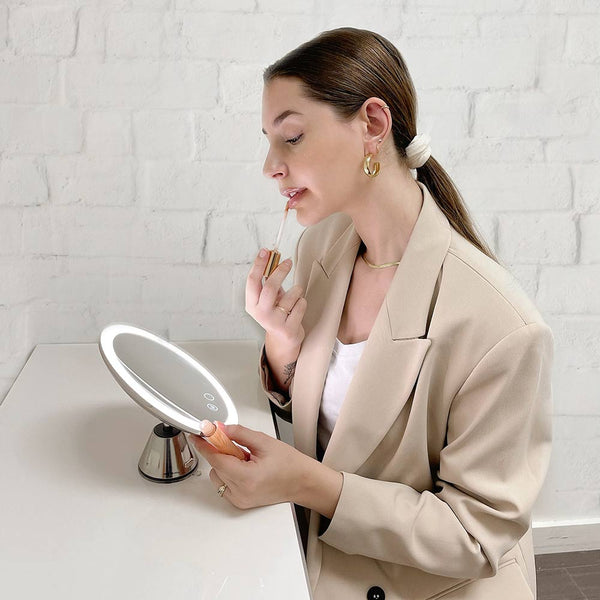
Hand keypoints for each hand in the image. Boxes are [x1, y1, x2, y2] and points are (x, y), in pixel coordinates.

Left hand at [190, 422, 307, 509]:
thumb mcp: (264, 442)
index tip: (197, 435)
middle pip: (216, 466)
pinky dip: (229, 474)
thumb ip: (239, 433)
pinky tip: (245, 470)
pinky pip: (224, 484)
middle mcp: (241, 493)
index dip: (204, 445)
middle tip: (241, 448)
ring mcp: (240, 500)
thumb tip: (220, 428)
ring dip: (226, 464)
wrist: (302, 481)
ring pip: (218, 476)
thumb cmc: (289, 464)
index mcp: (247, 478)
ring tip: (247, 461)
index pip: (216, 459)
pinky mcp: (240, 503)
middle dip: (223, 453)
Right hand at [245, 248, 306, 347]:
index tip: (266, 251)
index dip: (258, 264)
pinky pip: (301, 305)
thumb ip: (268, 281)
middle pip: (270, 287)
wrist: (283, 340)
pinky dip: (302, 302)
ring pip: (291, 295)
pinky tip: (297, 309)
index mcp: (252, 304)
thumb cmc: (276, 313)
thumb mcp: (268, 298)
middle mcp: (260, 314)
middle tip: (288, 262)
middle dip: (281, 271)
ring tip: (295, 295)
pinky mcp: (288, 329)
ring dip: (297, 290)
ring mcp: (274, 322)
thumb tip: (271, 256)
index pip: (252, 281)